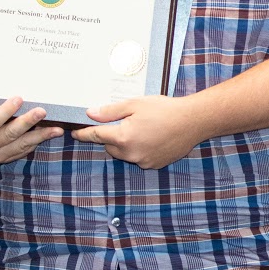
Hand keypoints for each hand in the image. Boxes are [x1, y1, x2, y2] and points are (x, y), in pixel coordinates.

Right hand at [0, 96, 63, 163]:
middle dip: (28, 122)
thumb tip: (9, 82)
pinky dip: (36, 141)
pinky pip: (23, 151)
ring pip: (21, 145)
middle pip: (9, 134)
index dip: (5, 111)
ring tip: (57, 128)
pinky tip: (49, 134)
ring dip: (40, 136)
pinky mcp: (4, 159)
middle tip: (42, 111)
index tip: (19, 98)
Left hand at [73, 95, 207, 169]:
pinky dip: (139, 149)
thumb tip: (90, 114)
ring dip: (124, 143)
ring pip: (124, 153)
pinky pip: (138, 157)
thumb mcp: (135, 104)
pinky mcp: (153, 164)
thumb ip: (110, 111)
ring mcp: (143, 161)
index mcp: (123, 137)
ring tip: (141, 128)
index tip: (75, 133)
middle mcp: (131, 153)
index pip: (96, 136)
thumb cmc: (165, 109)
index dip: (84, 134)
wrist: (193, 121)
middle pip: (110, 146)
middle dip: (110, 136)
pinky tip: (151, 137)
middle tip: (121, 122)